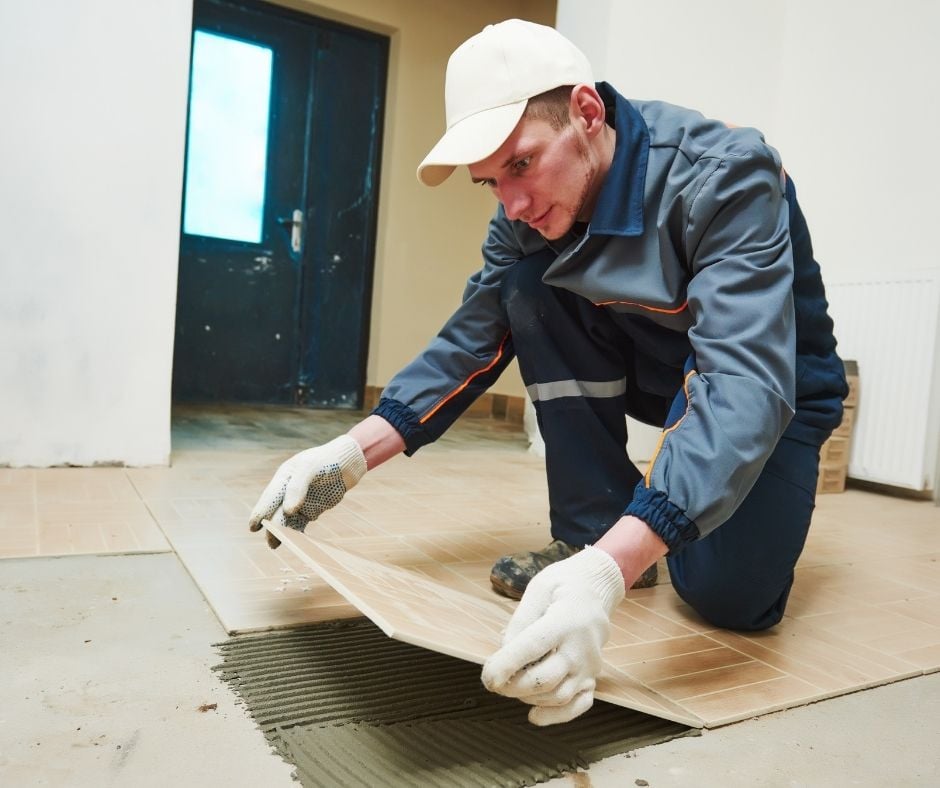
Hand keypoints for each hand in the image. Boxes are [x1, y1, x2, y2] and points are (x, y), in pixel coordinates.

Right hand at [248, 435, 366, 547]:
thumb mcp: (310, 468)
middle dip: (272, 527)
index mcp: (283, 478)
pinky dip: (298, 534)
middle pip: (276, 512)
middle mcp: (288, 492)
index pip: (269, 497)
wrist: (346, 463)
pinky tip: (297, 544)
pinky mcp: (311, 510)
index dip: (260, 512)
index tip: (253, 527)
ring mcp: (299, 502)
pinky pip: (301, 524)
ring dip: (283, 533)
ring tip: (278, 546)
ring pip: (287, 521)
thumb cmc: (325, 461)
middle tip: (271, 541)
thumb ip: (297, 487)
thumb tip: (287, 510)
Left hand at [481, 546, 624, 724]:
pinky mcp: (593, 675)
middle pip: (545, 679)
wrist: (597, 587)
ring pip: (558, 696)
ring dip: (528, 698)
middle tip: (493, 681)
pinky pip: (579, 704)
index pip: (533, 647)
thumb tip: (505, 650)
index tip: (487, 676)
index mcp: (565, 620)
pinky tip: (534, 715)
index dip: (507, 665)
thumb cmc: (563, 584)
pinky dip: (557, 716)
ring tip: (510, 686)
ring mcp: (589, 665)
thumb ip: (521, 619)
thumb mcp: (539, 587)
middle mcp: (581, 647)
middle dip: (513, 686)